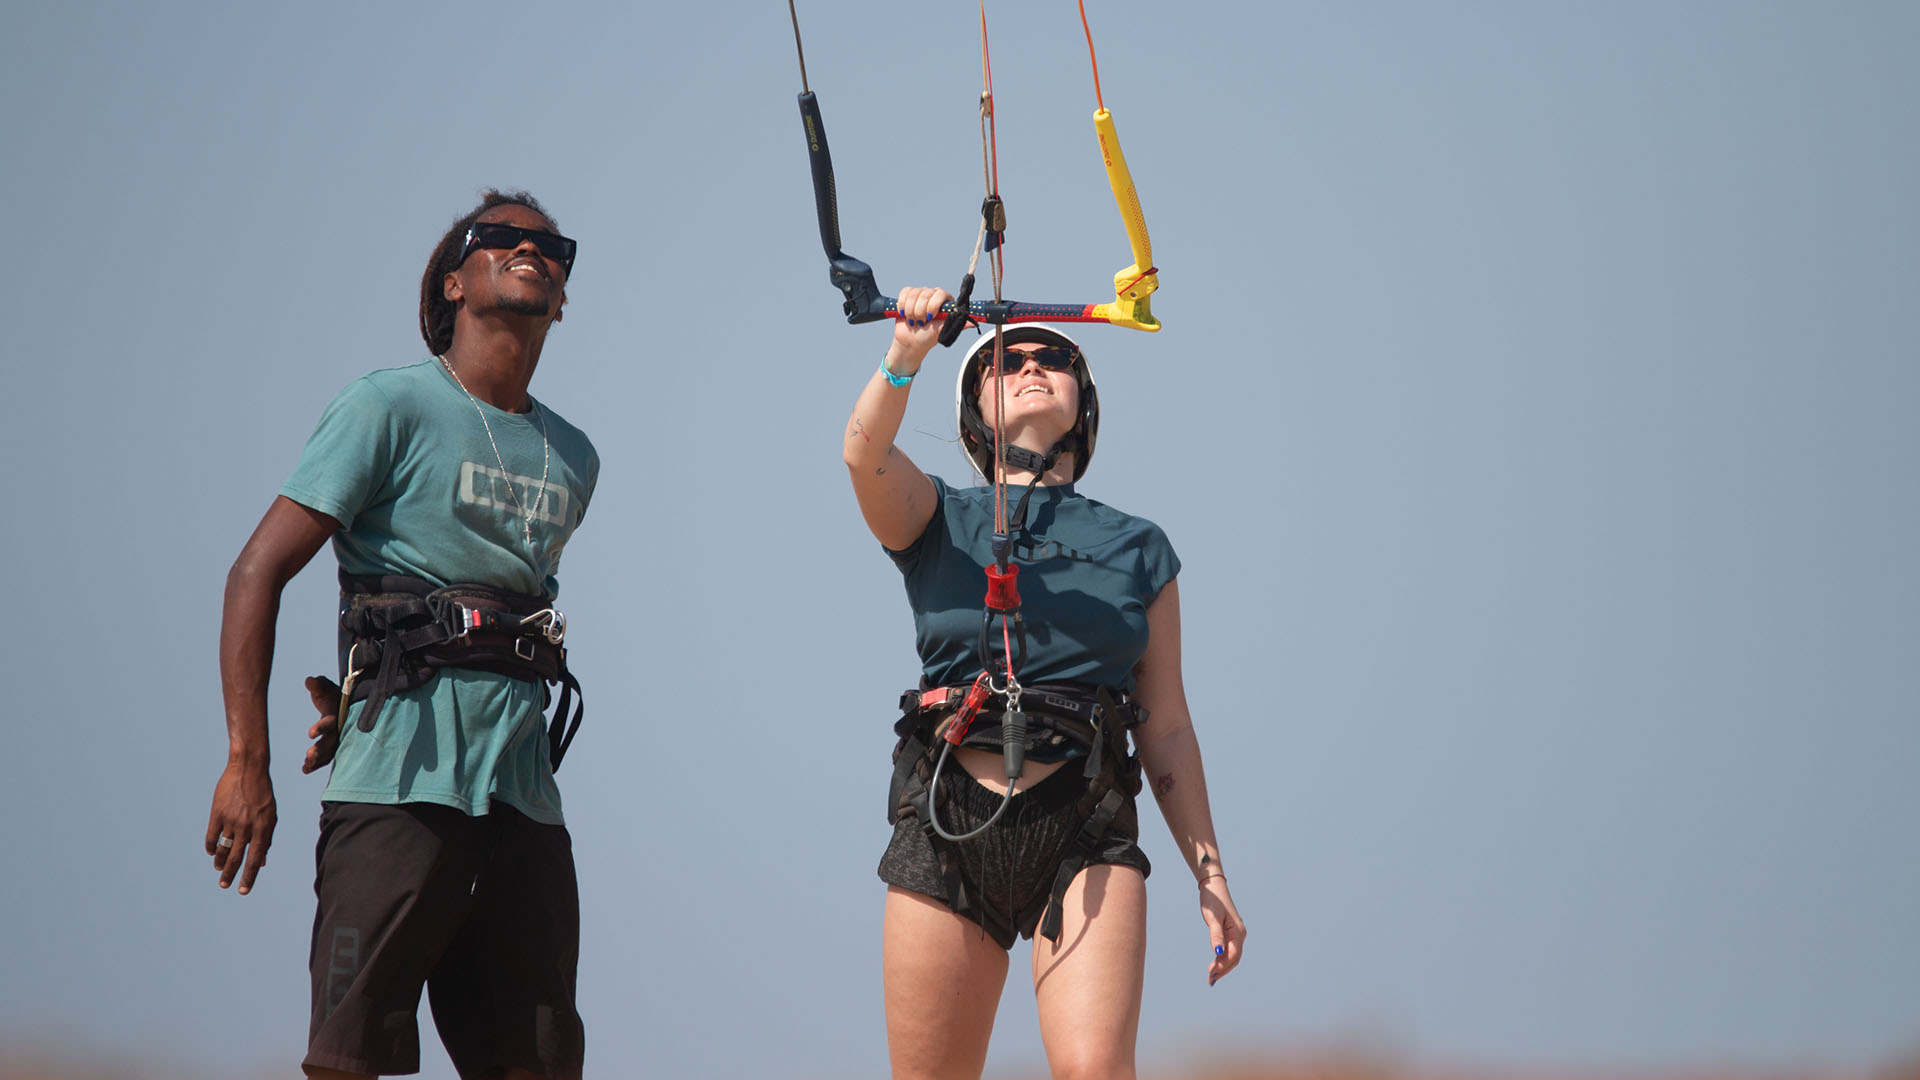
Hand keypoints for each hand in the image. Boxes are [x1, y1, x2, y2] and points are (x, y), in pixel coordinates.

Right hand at [205, 761, 275, 894]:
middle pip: (236, 857)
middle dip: (231, 875)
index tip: (243, 891)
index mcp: (264, 828)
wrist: (249, 769)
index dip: (249, 876)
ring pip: (223, 849)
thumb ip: (265, 838)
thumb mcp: (270, 815)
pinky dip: (211, 847)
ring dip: (220, 862)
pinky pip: (212, 837)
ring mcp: (231, 820)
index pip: (256, 858)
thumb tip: (262, 862)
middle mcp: (247, 826)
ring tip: (220, 870)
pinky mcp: (217, 814)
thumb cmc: (263, 794)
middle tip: (225, 886)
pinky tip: (212, 853)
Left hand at [301, 675, 343, 773]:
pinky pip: (326, 758)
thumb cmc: (329, 694)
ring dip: (318, 760)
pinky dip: (316, 765)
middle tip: (309, 755)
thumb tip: (309, 681)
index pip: (330, 722)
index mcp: (336, 714)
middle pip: (331, 741)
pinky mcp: (331, 747)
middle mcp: (338, 728)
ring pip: (329, 752)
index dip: (321, 727)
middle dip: (321, 749)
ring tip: (306, 766)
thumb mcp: (323, 687)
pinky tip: (304, 770)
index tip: (309, 733)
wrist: (341, 704)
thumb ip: (317, 684)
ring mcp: (336, 739)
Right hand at [887, 286, 951, 374]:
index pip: (941, 293)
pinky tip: (905, 314)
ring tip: (914, 321)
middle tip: (922, 322)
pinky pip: (904, 293)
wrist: (911, 341)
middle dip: (920, 311)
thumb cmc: (928, 337)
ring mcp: (921, 294)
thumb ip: (955, 324)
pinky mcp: (908, 295)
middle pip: (925, 293)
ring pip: (913, 294)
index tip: (931, 318)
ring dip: (911, 311)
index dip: (933, 305)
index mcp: (945, 301)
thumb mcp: (942, 331)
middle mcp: (934, 294)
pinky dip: (902, 305)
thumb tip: (972, 323)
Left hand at [1200, 877, 1246, 985]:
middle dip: (1223, 970)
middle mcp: (1240, 934)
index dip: (1223, 966)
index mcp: (1238, 932)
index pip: (1233, 955)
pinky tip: (1215, 965)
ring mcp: (1236, 934)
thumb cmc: (1213, 901)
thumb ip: (1216, 935)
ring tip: (1211, 977)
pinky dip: (1222, 959)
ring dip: (1223, 967)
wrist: (1213, 886)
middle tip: (1210, 980)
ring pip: (1232, 956)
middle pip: (1234, 958)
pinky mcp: (1231, 933)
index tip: (1211, 974)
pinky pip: (1229, 950)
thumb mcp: (1212, 918)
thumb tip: (1218, 953)